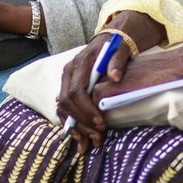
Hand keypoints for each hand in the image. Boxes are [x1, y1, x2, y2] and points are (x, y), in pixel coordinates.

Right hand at [57, 30, 136, 148]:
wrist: (107, 42)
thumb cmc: (115, 48)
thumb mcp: (120, 50)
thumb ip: (118, 61)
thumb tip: (115, 76)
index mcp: (79, 64)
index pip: (76, 91)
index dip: (87, 109)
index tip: (101, 122)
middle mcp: (68, 73)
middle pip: (67, 102)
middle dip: (82, 121)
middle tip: (98, 135)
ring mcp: (65, 81)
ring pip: (62, 108)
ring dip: (76, 127)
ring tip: (91, 141)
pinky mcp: (66, 89)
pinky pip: (63, 110)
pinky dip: (71, 125)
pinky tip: (81, 137)